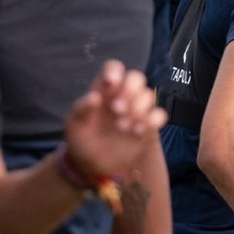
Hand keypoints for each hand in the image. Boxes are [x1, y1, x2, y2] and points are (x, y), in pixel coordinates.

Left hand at [64, 60, 166, 178]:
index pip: (113, 69)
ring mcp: (135, 111)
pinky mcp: (146, 127)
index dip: (115, 71)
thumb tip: (94, 97)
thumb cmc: (80, 139)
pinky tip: (137, 131)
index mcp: (103, 90)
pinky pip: (159, 116)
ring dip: (137, 108)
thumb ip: (82, 108)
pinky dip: (152, 120)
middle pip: (136, 78)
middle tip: (116, 108)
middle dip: (129, 90)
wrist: (90, 165)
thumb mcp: (74, 124)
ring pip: (148, 95)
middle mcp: (121, 96)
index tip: (110, 82)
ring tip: (122, 127)